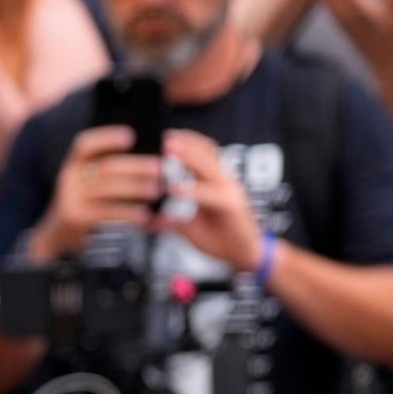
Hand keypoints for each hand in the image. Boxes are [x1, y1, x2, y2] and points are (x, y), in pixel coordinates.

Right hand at [36, 124, 163, 256]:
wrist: (56, 234)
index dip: (106, 138)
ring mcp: (70, 198)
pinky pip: (106, 212)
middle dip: (134, 166)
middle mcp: (68, 178)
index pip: (85, 144)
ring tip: (157, 190)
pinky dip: (127, 212)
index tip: (130, 136)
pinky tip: (144, 214)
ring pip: (107, 188)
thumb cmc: (83, 203)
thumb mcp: (87, 181)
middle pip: (105, 167)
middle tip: (159, 167)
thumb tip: (149, 160)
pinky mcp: (75, 218)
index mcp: (73, 164)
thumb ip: (108, 169)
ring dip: (135, 188)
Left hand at [163, 131, 262, 273]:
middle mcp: (225, 183)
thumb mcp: (190, 230)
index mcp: (216, 184)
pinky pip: (211, 196)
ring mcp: (230, 193)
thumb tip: (146, 222)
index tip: (167, 137)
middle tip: (166, 137)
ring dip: (189, 158)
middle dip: (187, 144)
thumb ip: (171, 222)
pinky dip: (193, 191)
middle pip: (208, 154)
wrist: (245, 256)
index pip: (205, 155)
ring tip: (169, 150)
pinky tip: (175, 189)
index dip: (188, 144)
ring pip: (210, 169)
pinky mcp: (232, 208)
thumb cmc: (222, 240)